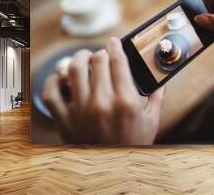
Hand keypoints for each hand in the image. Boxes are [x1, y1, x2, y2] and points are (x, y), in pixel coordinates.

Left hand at [42, 37, 164, 144]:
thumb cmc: (133, 145)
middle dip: (100, 53)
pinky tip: (62, 79)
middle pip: (97, 61)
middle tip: (101, 55)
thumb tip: (162, 80)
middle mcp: (102, 103)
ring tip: (83, 59)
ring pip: (74, 70)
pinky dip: (53, 82)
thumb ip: (157, 97)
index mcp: (125, 102)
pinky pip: (51, 93)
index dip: (115, 46)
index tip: (113, 42)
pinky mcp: (65, 120)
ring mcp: (81, 111)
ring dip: (78, 58)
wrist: (113, 171)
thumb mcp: (151, 122)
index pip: (118, 62)